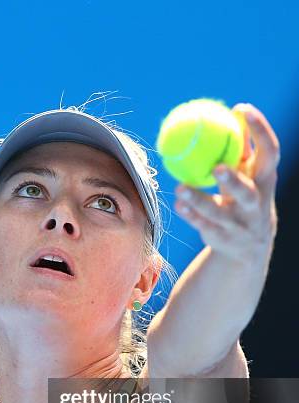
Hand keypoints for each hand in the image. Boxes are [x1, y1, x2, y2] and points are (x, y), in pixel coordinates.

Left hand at [174, 103, 279, 262]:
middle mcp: (255, 205)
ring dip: (199, 200)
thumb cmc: (246, 197)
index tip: (242, 109)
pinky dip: (190, 215)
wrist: (249, 247)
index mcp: (265, 181)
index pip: (270, 152)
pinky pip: (203, 226)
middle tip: (217, 168)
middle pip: (246, 193)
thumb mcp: (250, 174)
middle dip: (233, 181)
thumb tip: (234, 111)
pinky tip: (178, 204)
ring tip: (180, 188)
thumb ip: (243, 148)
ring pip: (218, 213)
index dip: (260, 130)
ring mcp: (238, 224)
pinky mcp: (222, 238)